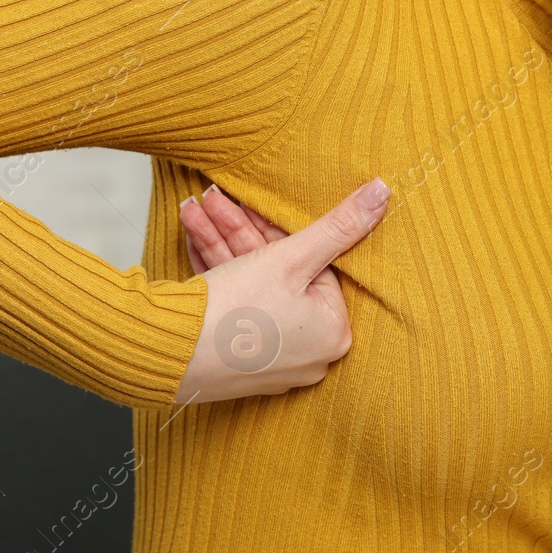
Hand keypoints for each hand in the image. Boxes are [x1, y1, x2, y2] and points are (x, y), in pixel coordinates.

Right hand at [172, 177, 389, 405]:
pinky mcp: (234, 359)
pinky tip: (193, 236)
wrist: (168, 352)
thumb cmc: (235, 312)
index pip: (315, 267)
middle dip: (242, 230)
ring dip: (221, 242)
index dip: (282, 231)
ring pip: (250, 285)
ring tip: (194, 210)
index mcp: (332, 333)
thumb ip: (339, 225)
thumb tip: (383, 193)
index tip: (253, 203)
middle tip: (215, 200)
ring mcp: (268, 359)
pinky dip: (215, 271)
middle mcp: (307, 353)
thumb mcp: (292, 258)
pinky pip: (233, 305)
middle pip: (280, 274)